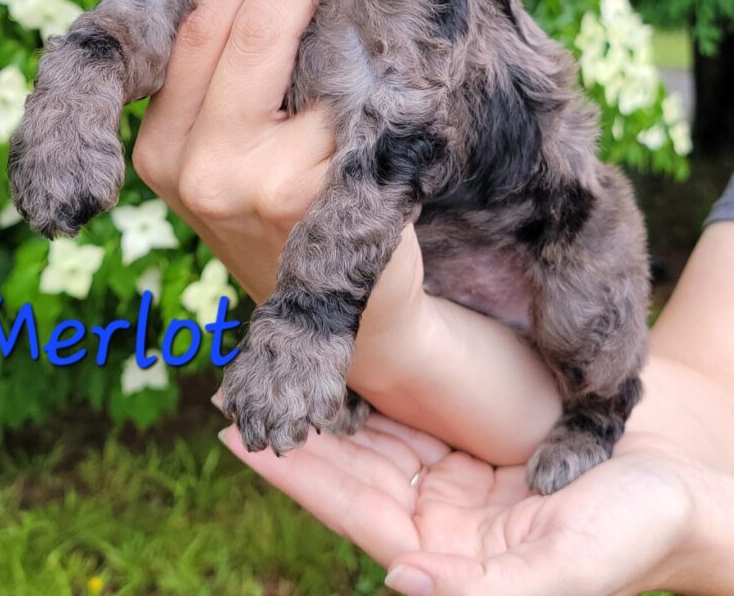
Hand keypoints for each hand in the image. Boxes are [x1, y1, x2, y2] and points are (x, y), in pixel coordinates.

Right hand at [134, 0, 559, 461]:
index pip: (201, 25)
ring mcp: (245, 185)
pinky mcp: (309, 197)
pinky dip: (375, 44)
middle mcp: (187, 166)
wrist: (362, 318)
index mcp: (162, 146)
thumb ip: (238, 83)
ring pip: (293, 50)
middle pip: (241, 25)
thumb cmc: (305, 217)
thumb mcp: (243, 151)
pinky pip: (347, 95)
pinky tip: (402, 7)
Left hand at [217, 407, 726, 595]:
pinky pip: (414, 399)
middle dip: (297, 429)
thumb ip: (486, 594)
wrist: (691, 472)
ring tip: (273, 361)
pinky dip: (376, 376)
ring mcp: (457, 463)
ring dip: (329, 396)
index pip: (356, 510)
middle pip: (353, 463)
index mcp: (450, 554)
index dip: (298, 475)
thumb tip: (397, 581)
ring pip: (376, 427)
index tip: (240, 436)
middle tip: (232, 386)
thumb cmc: (638, 531)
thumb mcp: (569, 571)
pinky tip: (345, 348)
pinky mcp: (476, 425)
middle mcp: (442, 511)